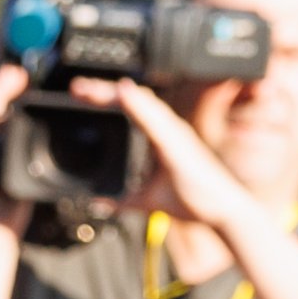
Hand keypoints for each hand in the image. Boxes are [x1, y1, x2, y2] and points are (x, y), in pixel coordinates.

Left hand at [69, 77, 261, 236]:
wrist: (221, 211)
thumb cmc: (194, 200)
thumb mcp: (148, 201)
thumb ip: (124, 200)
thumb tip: (100, 203)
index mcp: (160, 137)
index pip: (128, 112)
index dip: (104, 101)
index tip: (80, 94)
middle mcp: (167, 129)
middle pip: (131, 102)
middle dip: (103, 93)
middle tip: (76, 87)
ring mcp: (174, 133)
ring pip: (141, 104)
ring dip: (116, 94)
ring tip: (90, 89)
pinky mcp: (178, 142)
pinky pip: (155, 120)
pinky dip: (138, 106)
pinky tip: (123, 93)